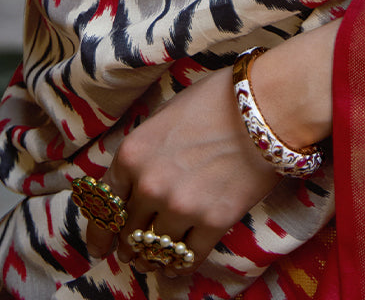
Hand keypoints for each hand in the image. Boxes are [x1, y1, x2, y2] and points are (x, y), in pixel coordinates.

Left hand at [87, 21, 338, 277]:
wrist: (265, 106)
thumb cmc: (217, 99)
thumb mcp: (166, 114)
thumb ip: (147, 149)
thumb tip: (139, 176)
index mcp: (133, 153)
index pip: (104, 205)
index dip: (99, 231)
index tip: (100, 245)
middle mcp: (149, 186)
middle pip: (128, 231)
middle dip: (129, 243)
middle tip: (134, 250)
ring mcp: (180, 207)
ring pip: (156, 249)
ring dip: (154, 256)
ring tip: (157, 259)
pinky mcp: (213, 223)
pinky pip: (188, 258)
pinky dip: (181, 266)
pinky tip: (180, 266)